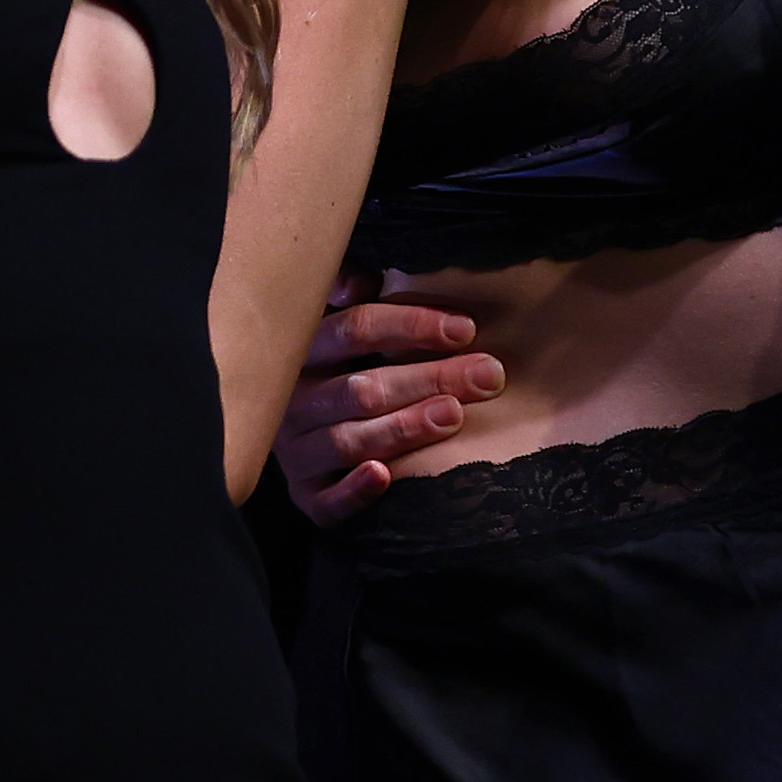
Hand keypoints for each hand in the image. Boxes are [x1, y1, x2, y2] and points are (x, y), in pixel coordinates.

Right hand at [273, 282, 504, 525]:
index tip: (466, 329)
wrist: (300, 425)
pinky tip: (385, 476)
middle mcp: (295, 402)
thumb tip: (360, 280)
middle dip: (428, 379)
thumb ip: (348, 290)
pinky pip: (324, 501)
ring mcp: (297, 451)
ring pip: (347, 440)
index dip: (411, 326)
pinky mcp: (307, 495)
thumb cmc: (343, 359)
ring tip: (453, 415)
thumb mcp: (339, 315)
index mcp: (304, 350)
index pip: (354, 330)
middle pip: (361, 388)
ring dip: (403, 428)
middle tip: (486, 376)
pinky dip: (353, 491)